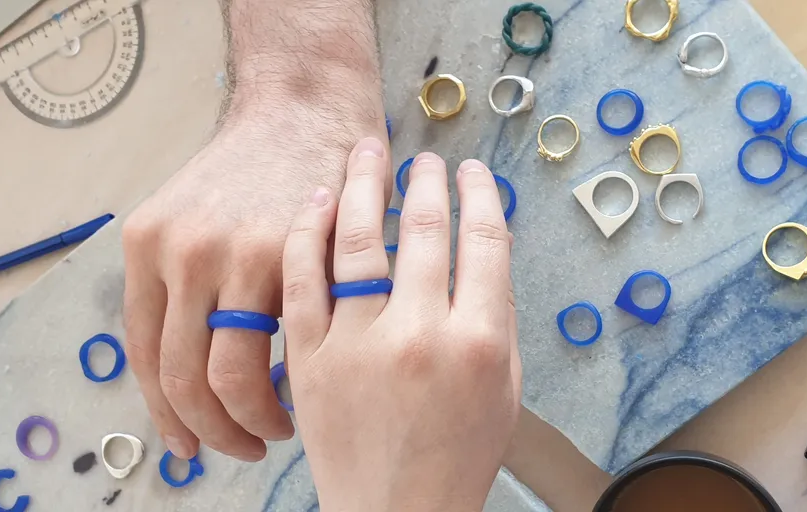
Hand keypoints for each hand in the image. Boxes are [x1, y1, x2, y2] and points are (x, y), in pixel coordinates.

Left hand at [122, 117, 385, 461]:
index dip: (167, 416)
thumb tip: (197, 371)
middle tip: (239, 447)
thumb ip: (184, 285)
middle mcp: (181, 253)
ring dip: (251, 421)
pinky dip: (292, 385)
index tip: (189, 444)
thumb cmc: (257, 169)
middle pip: (181, 379)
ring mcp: (235, 254)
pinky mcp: (292, 256)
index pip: (145, 359)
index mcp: (147, 248)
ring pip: (229, 377)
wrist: (307, 107)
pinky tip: (306, 393)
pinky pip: (285, 346)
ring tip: (276, 428)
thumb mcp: (192, 219)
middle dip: (210, 432)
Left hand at [283, 138, 521, 510]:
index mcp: (477, 341)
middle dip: (426, 181)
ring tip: (368, 152)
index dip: (480, 194)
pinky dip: (308, 233)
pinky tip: (318, 201)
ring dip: (364, 186)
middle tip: (424, 160)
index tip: (472, 173)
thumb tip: (484, 253)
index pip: (483, 240)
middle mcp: (417, 334)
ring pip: (357, 241)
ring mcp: (357, 345)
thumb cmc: (457, 456)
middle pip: (422, 229)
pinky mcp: (309, 359)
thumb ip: (499, 319)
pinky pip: (302, 281)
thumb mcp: (505, 389)